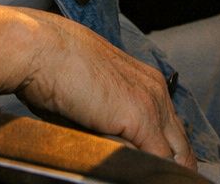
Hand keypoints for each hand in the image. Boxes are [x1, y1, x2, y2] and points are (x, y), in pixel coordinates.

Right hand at [17, 11, 194, 168]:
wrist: (39, 49)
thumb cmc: (50, 70)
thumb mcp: (90, 97)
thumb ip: (110, 124)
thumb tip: (118, 151)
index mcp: (145, 82)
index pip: (170, 131)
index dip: (165, 154)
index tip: (155, 170)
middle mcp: (155, 90)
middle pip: (181, 146)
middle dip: (172, 168)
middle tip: (156, 180)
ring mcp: (151, 104)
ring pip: (176, 156)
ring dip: (160, 170)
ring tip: (149, 178)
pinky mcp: (141, 118)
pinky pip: (158, 160)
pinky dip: (148, 172)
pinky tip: (134, 175)